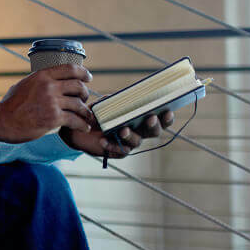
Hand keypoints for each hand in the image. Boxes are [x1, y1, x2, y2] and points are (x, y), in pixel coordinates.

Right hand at [0, 64, 94, 142]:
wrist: (2, 121)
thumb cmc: (10, 105)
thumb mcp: (24, 85)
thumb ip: (38, 82)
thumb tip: (48, 80)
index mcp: (42, 76)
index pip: (70, 68)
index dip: (83, 72)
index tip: (88, 77)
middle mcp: (48, 86)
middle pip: (78, 86)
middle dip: (85, 93)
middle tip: (84, 98)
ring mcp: (52, 102)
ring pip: (78, 104)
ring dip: (85, 111)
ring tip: (86, 116)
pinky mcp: (53, 118)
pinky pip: (75, 120)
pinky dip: (82, 124)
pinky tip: (84, 127)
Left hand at [60, 110, 174, 158]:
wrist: (81, 130)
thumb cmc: (98, 115)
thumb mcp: (104, 104)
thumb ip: (112, 101)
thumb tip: (120, 97)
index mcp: (141, 118)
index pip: (161, 119)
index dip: (167, 117)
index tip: (167, 111)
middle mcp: (139, 131)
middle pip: (154, 132)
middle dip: (154, 125)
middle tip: (150, 118)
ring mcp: (130, 142)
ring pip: (137, 142)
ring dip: (131, 136)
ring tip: (122, 130)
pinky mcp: (119, 152)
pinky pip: (120, 151)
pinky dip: (112, 145)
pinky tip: (103, 140)